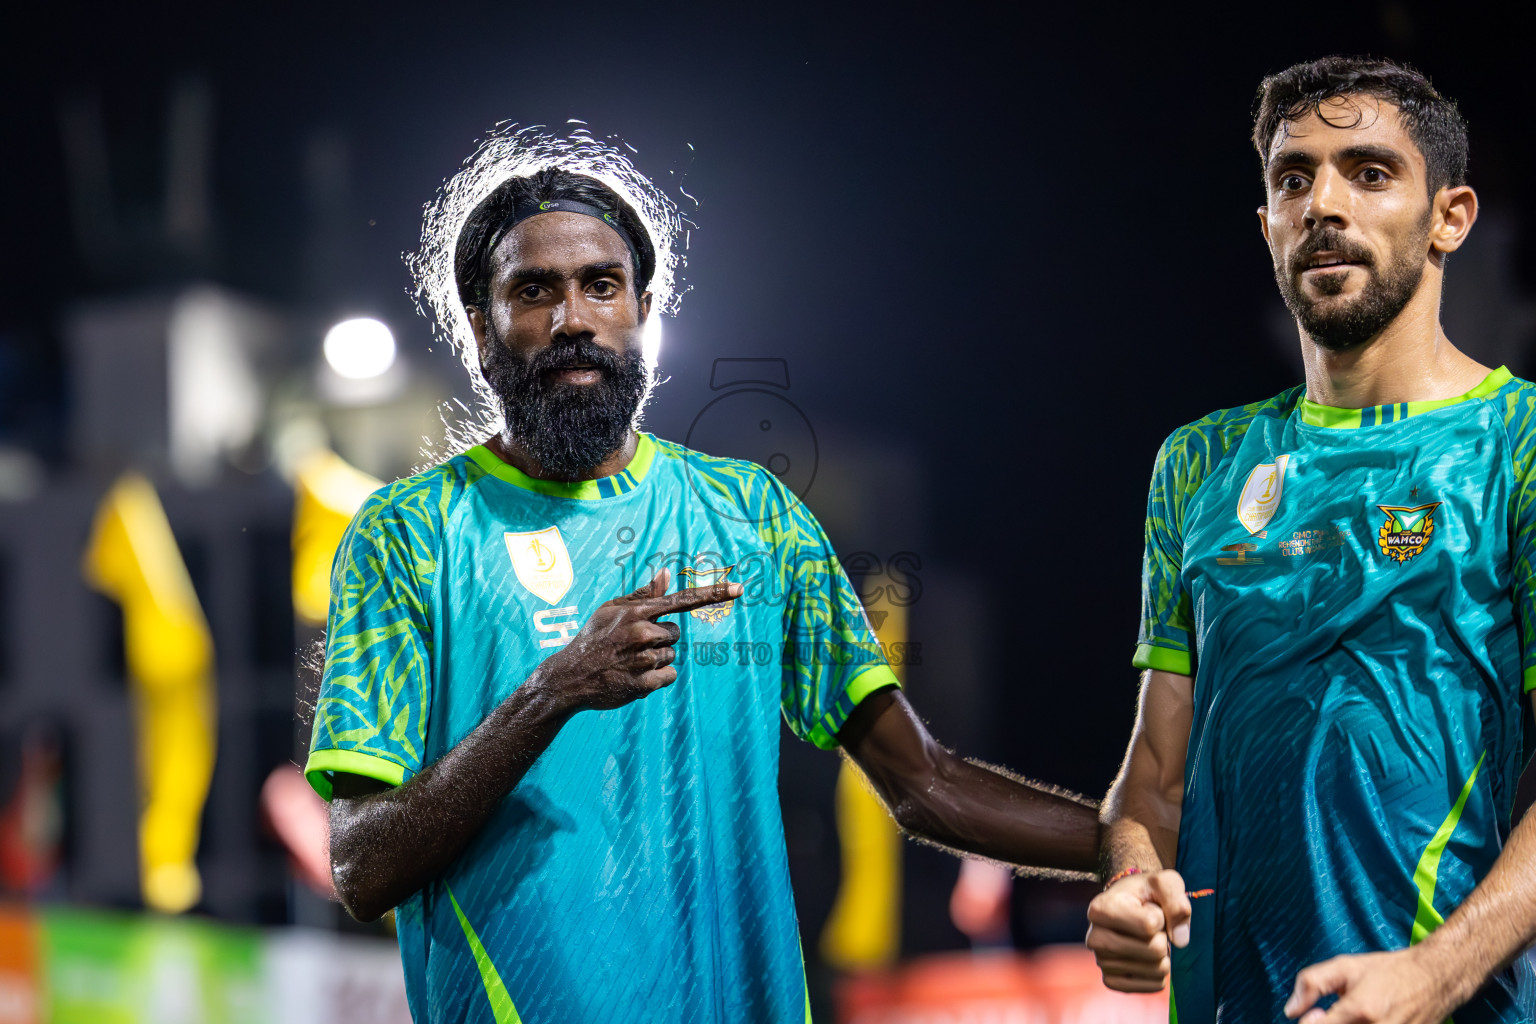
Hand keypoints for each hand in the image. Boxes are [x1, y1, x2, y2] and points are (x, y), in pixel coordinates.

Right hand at [532, 568, 741, 712]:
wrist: (570, 677)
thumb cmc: (594, 638)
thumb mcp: (611, 610)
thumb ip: (643, 594)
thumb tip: (668, 573)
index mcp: (636, 612)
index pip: (682, 600)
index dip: (714, 594)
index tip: (740, 588)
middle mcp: (642, 633)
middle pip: (675, 633)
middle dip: (660, 639)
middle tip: (633, 645)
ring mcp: (643, 659)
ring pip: (672, 655)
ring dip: (656, 659)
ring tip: (629, 661)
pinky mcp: (644, 684)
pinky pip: (669, 675)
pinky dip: (657, 678)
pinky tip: (634, 676)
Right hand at [1085, 869, 1190, 992]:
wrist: (1128, 904)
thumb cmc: (1147, 892)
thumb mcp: (1165, 882)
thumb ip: (1177, 902)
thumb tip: (1180, 941)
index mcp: (1100, 909)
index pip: (1151, 925)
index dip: (1161, 915)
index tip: (1150, 907)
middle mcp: (1094, 938)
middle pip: (1154, 951)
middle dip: (1164, 937)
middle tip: (1152, 927)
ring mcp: (1101, 962)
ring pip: (1157, 970)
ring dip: (1163, 954)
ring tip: (1148, 939)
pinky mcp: (1112, 981)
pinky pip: (1154, 985)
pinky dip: (1160, 972)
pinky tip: (1148, 957)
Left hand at [1285, 948, 1460, 1023]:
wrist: (1434, 978)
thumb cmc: (1387, 971)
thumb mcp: (1344, 966)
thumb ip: (1311, 984)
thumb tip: (1290, 1011)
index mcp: (1360, 1010)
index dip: (1310, 1023)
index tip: (1314, 1014)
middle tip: (1331, 1015)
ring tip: (1352, 1017)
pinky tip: (1367, 1021)